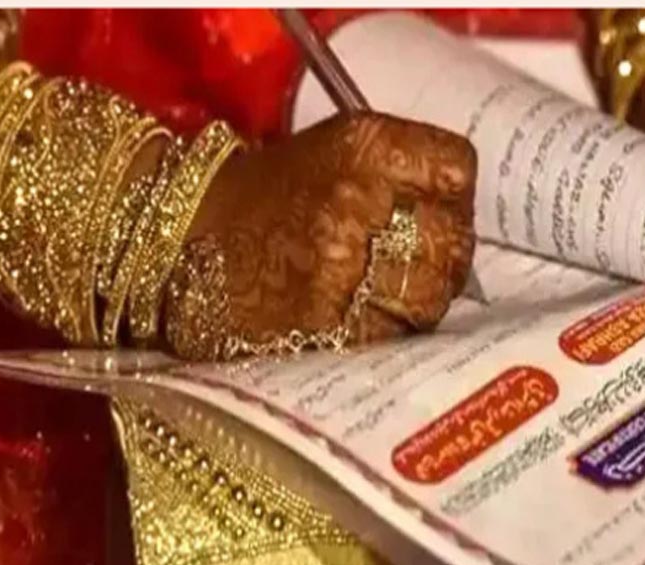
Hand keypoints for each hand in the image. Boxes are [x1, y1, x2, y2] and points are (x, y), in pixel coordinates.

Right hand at [191, 112, 476, 345]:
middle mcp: (356, 201)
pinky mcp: (325, 325)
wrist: (182, 238)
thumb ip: (407, 170)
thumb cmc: (270, 194)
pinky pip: (393, 336)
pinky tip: (358, 317)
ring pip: (430, 298)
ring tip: (384, 293)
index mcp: (365, 146)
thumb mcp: (338, 149)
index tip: (437, 212)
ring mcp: (340, 266)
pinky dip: (387, 332)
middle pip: (453, 242)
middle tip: (416, 264)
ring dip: (419, 301)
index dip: (454, 198)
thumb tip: (461, 216)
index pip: (456, 170)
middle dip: (445, 258)